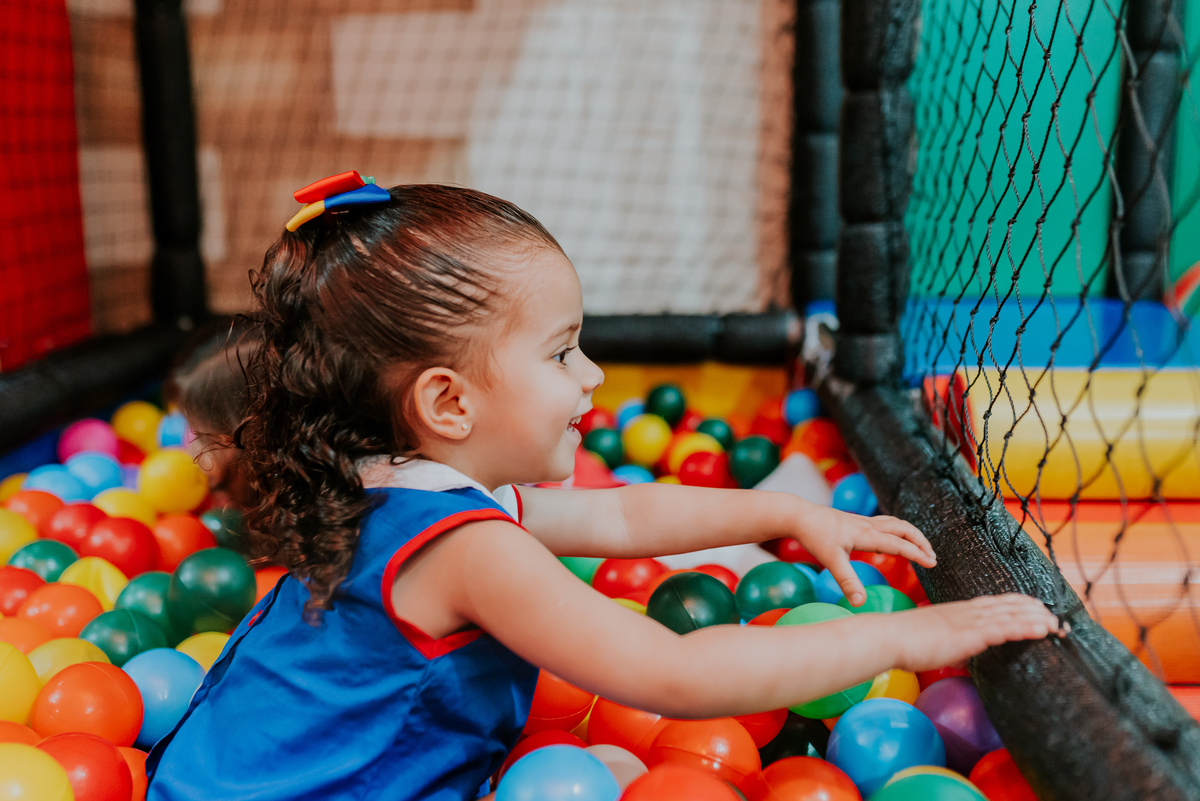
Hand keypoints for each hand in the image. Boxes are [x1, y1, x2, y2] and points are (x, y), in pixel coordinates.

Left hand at [796, 506, 935, 605]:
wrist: (799, 515)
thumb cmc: (814, 536)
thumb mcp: (831, 561)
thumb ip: (847, 582)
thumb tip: (860, 603)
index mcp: (867, 534)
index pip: (899, 544)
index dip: (917, 554)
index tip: (933, 564)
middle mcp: (869, 525)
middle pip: (904, 529)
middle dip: (921, 542)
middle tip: (932, 557)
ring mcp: (863, 521)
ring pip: (896, 524)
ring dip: (911, 534)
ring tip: (920, 549)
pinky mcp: (857, 521)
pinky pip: (885, 524)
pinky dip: (897, 531)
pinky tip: (893, 543)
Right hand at [892, 594, 1066, 672]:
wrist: (888, 638)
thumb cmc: (904, 641)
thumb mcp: (934, 641)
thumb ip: (952, 644)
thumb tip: (961, 654)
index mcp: (959, 611)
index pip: (995, 603)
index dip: (1018, 604)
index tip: (1037, 608)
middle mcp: (967, 611)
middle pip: (1008, 606)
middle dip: (1034, 610)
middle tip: (1056, 616)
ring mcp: (969, 621)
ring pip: (1010, 615)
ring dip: (1036, 618)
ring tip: (1057, 623)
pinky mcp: (968, 634)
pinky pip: (1003, 629)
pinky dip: (1025, 627)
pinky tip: (1041, 629)